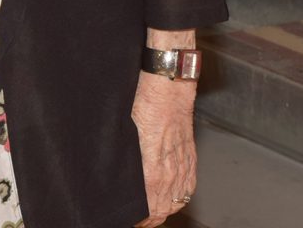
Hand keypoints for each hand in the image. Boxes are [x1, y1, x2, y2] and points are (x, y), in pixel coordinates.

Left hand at [131, 70, 196, 226]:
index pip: (150, 210)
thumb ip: (122, 159)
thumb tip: (112, 172)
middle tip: (137, 218)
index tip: (129, 218)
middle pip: (163, 210)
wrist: (167, 87)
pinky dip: (179, 197)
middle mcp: (171, 172)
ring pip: (177, 201)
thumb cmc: (144, 104)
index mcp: (153, 170)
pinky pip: (188, 187)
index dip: (138, 219)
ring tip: (151, 212)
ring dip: (163, 209)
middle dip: (149, 218)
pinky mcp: (190, 156)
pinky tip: (171, 197)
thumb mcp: (124, 132)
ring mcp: (183, 164)